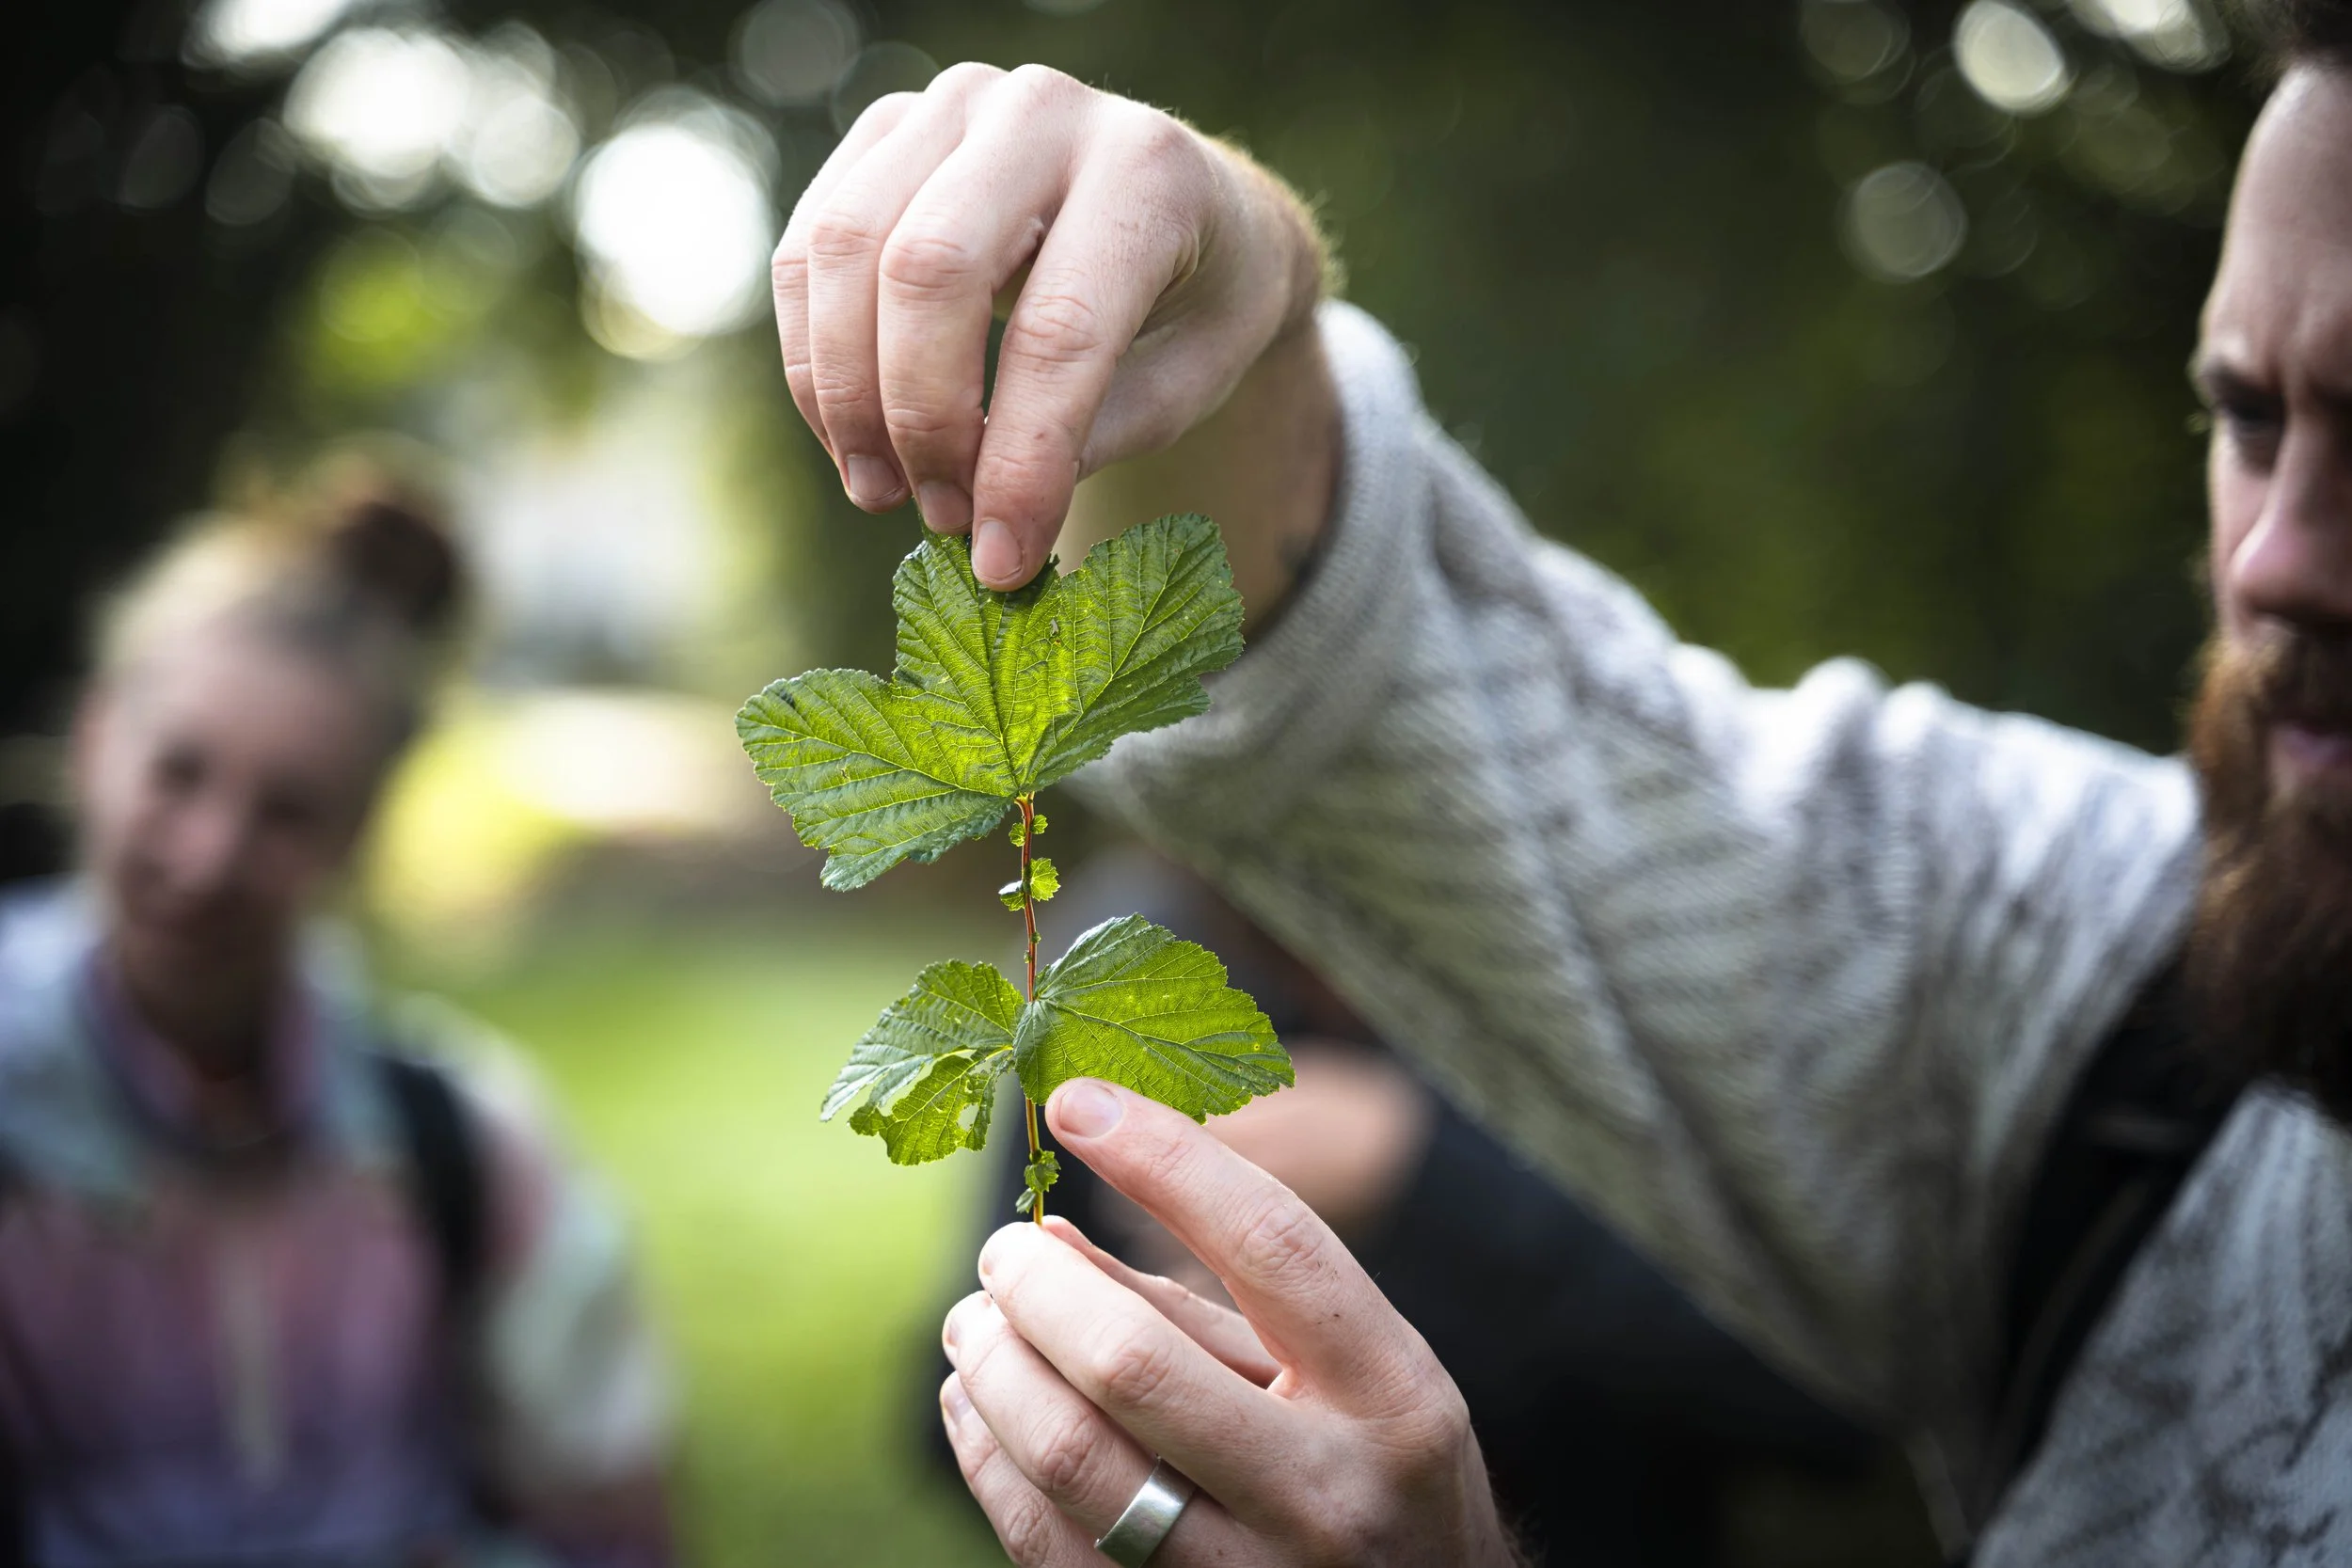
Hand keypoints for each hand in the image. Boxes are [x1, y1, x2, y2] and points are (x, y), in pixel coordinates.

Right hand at [773, 63, 1329, 592]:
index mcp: (1149, 171)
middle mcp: (1046, 110)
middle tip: (939, 517)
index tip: (1001, 560)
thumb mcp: (1191, 378)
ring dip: (847, 396)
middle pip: (929, 271)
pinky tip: (856, 436)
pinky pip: (809, 247)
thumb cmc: (1195, 300)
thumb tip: (991, 528)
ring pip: (845, 251)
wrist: (1179, 194)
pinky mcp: (887, 126)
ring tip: (887, 491)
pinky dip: (814, 357)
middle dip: (919, 419)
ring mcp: (955, 104)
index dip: (1019, 460)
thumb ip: (1098, 437)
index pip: (1061, 329)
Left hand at [938, 1079, 1522, 1566]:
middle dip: (1037, 1287)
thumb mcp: (1346, 1375)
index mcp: (1390, 1395)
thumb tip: (1054, 1232)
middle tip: (1003, 1254)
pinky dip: (985, 1455)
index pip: (1271, 1244)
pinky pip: (1041, 1540)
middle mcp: (1326, 1493)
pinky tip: (976, 1406)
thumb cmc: (1374, 1474)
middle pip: (1134, 1363)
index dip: (1163, 1159)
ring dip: (992, 1368)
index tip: (1076, 1100)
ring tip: (975, 1324)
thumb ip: (1206, 1303)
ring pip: (1070, 1458)